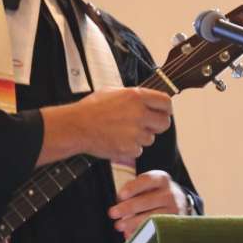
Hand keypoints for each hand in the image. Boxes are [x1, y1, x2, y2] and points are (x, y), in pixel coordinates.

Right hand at [47, 87, 171, 163]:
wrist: (76, 126)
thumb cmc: (91, 108)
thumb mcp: (113, 92)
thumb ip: (133, 96)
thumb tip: (148, 99)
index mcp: (136, 96)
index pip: (166, 102)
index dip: (166, 108)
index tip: (164, 112)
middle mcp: (139, 113)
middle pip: (165, 123)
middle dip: (158, 125)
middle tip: (148, 125)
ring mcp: (135, 132)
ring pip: (150, 138)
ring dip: (141, 137)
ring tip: (122, 132)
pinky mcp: (129, 148)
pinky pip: (138, 150)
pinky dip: (130, 148)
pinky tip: (117, 140)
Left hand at [108, 170, 188, 237]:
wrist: (178, 204)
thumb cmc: (153, 194)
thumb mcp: (146, 186)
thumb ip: (132, 191)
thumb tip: (120, 203)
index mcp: (161, 179)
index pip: (147, 180)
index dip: (133, 188)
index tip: (121, 196)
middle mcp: (170, 193)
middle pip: (148, 200)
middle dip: (129, 207)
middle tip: (113, 213)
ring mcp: (174, 210)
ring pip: (152, 217)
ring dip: (133, 222)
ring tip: (119, 225)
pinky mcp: (174, 224)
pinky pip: (156, 229)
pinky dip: (141, 232)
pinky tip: (130, 233)